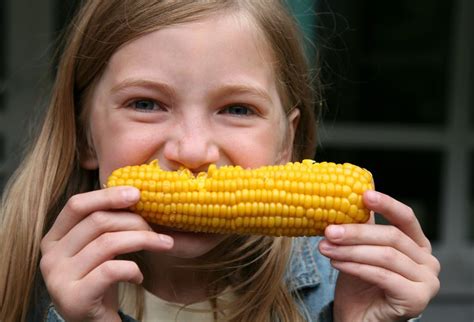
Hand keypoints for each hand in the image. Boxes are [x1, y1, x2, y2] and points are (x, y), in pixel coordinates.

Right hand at [40, 186, 173, 321]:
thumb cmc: (101, 283)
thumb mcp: (99, 250)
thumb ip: (106, 225)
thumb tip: (136, 193)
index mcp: (54, 238)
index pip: (77, 205)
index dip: (108, 195)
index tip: (137, 193)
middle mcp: (49, 256)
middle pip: (97, 221)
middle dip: (135, 221)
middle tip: (158, 229)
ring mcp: (58, 278)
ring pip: (107, 243)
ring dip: (143, 240)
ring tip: (163, 245)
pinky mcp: (74, 298)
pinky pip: (111, 270)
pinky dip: (133, 269)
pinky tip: (139, 277)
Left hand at [319, 190, 439, 321]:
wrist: (360, 319)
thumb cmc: (361, 285)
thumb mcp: (359, 250)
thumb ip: (362, 226)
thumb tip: (349, 195)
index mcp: (417, 244)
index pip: (406, 217)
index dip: (386, 204)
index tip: (364, 195)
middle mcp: (428, 261)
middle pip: (392, 236)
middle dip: (356, 232)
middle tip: (329, 230)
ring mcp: (427, 281)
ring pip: (385, 256)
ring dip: (351, 250)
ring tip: (326, 248)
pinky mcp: (417, 298)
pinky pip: (382, 275)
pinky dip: (356, 267)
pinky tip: (337, 262)